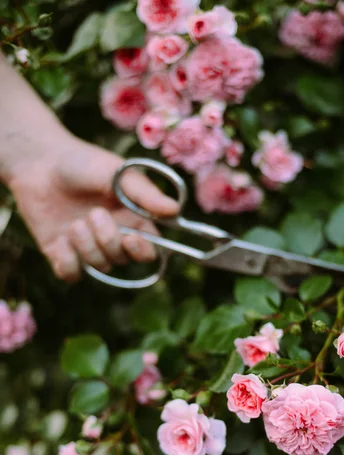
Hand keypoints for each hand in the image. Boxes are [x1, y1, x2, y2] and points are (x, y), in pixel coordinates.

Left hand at [8, 136, 178, 281]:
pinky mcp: (61, 254)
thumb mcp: (118, 173)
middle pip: (122, 260)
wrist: (39, 161)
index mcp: (132, 221)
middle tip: (94, 214)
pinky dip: (68, 262)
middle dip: (108, 241)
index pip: (149, 249)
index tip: (132, 239)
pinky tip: (61, 240)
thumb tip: (175, 210)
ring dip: (86, 246)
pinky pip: (71, 274)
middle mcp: (112, 238)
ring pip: (98, 267)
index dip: (143, 251)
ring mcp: (86, 248)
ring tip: (74, 222)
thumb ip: (145, 193)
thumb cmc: (83, 162)